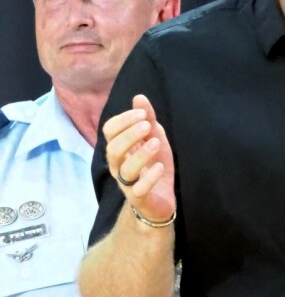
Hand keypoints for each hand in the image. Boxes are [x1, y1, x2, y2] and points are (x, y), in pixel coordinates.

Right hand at [103, 94, 175, 221]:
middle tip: (147, 126)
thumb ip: (147, 119)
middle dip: (129, 135)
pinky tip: (158, 166)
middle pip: (113, 149)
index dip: (123, 120)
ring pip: (124, 170)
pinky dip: (149, 177)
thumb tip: (139, 97)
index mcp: (120, 149)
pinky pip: (138, 190)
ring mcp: (127, 183)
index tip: (143, 114)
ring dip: (140, 154)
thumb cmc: (154, 164)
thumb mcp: (154, 137)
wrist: (162, 199)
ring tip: (156, 142)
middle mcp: (118, 166)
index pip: (109, 131)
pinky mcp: (139, 198)